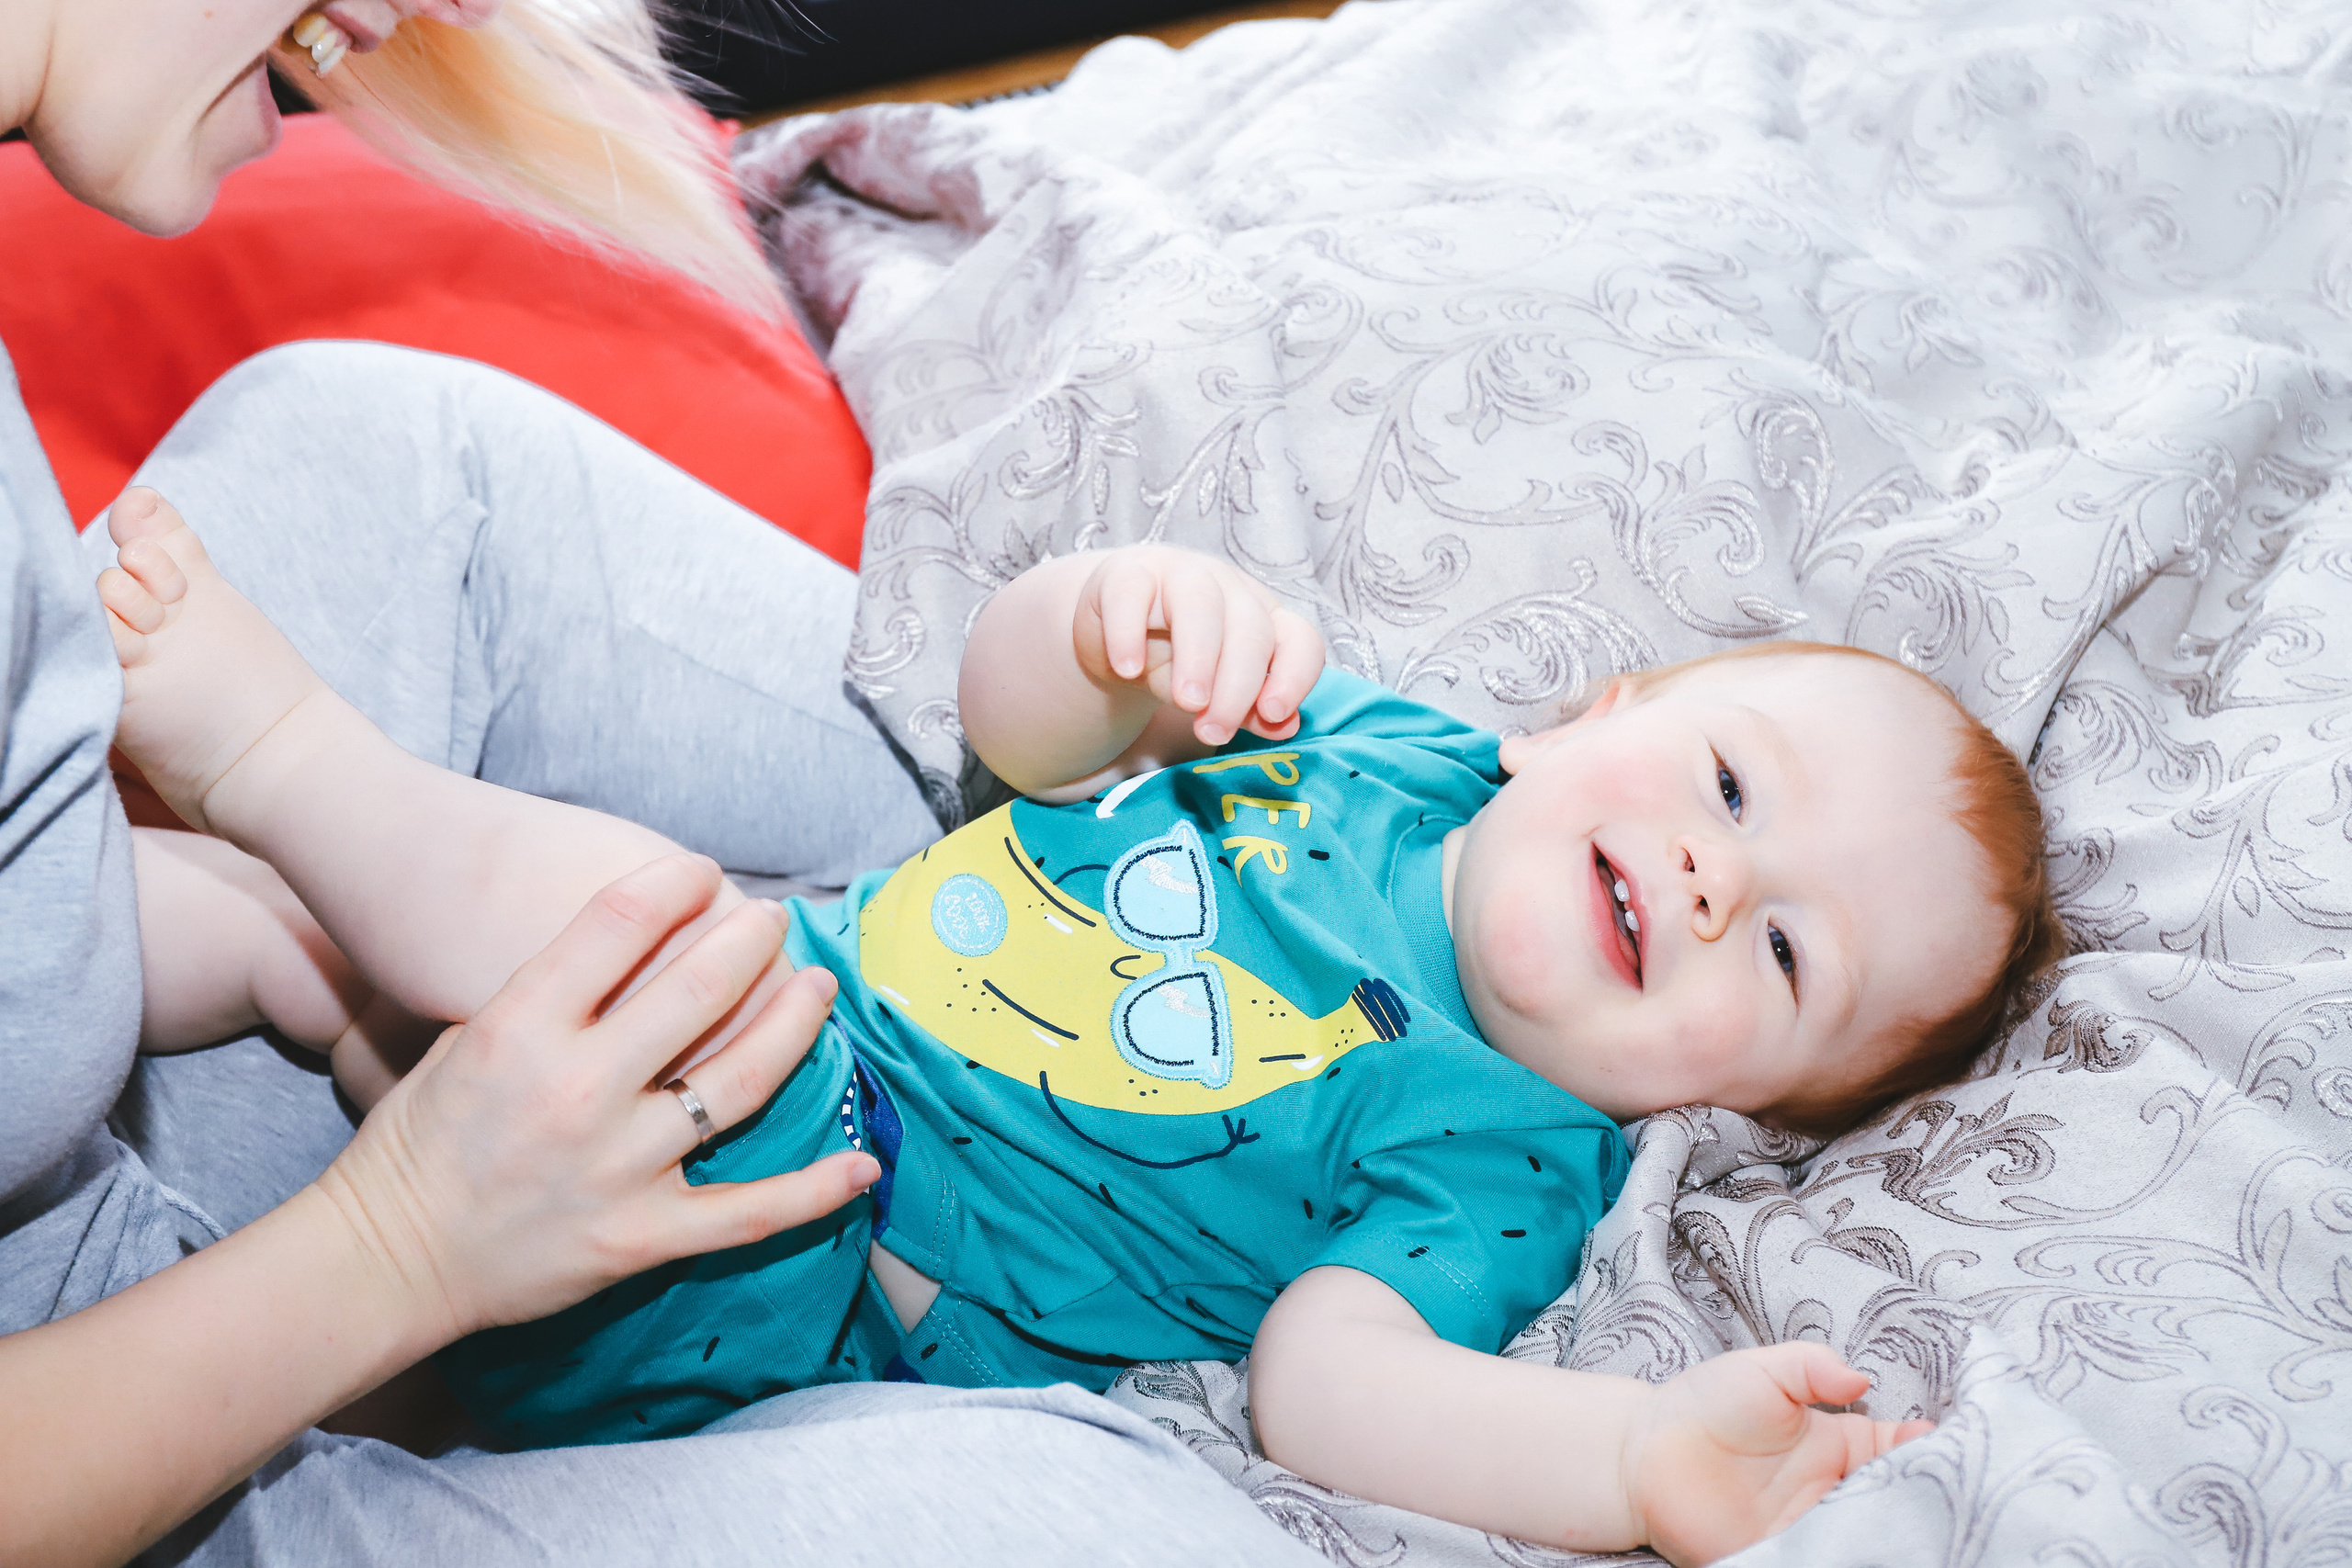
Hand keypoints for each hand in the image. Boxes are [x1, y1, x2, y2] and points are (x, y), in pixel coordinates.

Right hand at [312, 854, 877, 1341]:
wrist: (384, 1257)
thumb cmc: (421, 1139)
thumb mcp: (468, 1035)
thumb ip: (550, 989)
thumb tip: (631, 934)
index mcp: (520, 1025)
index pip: (618, 921)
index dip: (675, 883)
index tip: (704, 872)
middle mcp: (576, 1089)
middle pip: (698, 991)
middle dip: (751, 944)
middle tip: (775, 921)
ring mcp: (616, 1166)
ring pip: (739, 1082)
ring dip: (794, 1027)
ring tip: (819, 988)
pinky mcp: (640, 1236)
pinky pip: (749, 1213)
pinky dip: (815, 1191)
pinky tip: (865, 1161)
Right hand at [1073, 545, 1324, 747]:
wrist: (1112, 636)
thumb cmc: (1173, 662)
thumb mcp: (1211, 693)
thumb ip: (1247, 710)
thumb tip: (1285, 727)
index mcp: (1261, 618)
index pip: (1299, 638)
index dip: (1295, 675)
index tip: (1274, 715)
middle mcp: (1229, 590)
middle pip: (1250, 629)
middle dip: (1237, 686)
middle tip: (1213, 730)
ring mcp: (1179, 574)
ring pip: (1200, 604)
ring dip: (1198, 657)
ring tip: (1187, 703)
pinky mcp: (1126, 574)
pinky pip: (1132, 594)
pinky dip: (1130, 633)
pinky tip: (1128, 669)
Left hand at [1622, 1344, 1932, 1566]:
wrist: (1643, 1454)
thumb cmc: (1705, 1403)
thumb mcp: (1762, 1371)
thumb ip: (1810, 1367)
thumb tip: (1860, 1379)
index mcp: (1840, 1445)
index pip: (1904, 1451)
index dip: (1933, 1452)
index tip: (1960, 1452)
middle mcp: (1835, 1491)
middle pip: (1897, 1501)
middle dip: (1926, 1501)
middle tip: (1954, 1502)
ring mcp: (1812, 1528)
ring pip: (1869, 1537)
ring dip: (1894, 1536)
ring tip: (1924, 1534)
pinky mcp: (1784, 1557)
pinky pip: (1826, 1559)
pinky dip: (1847, 1556)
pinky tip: (1866, 1550)